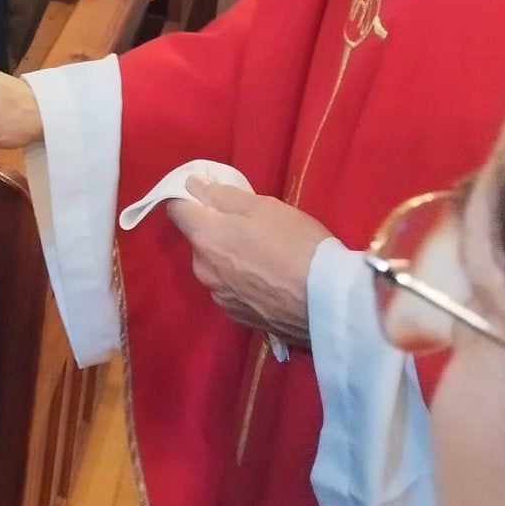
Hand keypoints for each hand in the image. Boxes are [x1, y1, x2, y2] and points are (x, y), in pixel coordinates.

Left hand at [166, 178, 328, 346]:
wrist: (328, 303)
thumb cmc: (297, 244)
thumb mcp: (264, 207)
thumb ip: (223, 196)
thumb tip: (193, 186)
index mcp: (206, 239)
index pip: (177, 210)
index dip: (189, 197)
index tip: (209, 192)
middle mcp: (204, 271)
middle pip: (199, 240)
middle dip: (216, 229)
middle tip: (250, 224)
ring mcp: (220, 298)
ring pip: (215, 266)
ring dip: (229, 257)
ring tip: (264, 254)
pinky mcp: (238, 319)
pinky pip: (230, 289)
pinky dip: (241, 281)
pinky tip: (268, 279)